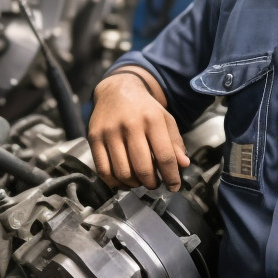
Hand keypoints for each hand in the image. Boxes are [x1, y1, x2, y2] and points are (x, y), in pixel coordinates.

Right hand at [88, 71, 189, 191]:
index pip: (165, 156)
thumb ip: (175, 143)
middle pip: (143, 168)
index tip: (174, 186)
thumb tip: (184, 164)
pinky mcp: (94, 138)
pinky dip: (115, 182)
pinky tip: (123, 180)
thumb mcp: (165, 120)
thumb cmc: (144, 108)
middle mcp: (130, 124)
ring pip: (123, 172)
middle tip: (155, 183)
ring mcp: (109, 132)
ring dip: (134, 184)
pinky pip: (103, 170)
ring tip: (140, 181)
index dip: (172, 177)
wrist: (117, 91)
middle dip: (152, 183)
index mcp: (152, 119)